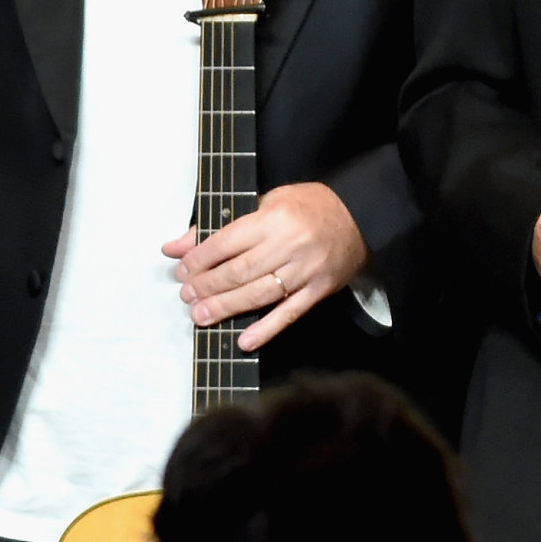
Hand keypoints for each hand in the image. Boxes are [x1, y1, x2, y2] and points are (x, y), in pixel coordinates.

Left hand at [161, 182, 368, 351]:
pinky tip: (245, 340)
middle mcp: (289, 245)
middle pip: (240, 272)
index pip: (227, 243)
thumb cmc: (310, 205)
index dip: (200, 259)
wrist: (360, 214)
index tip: (183, 270)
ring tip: (202, 316)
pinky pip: (290, 313)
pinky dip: (267, 329)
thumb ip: (225, 225)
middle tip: (188, 297)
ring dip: (227, 308)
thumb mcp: (268, 201)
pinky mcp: (319, 290)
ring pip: (259, 294)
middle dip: (208, 286)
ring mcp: (305, 270)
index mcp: (274, 218)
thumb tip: (180, 245)